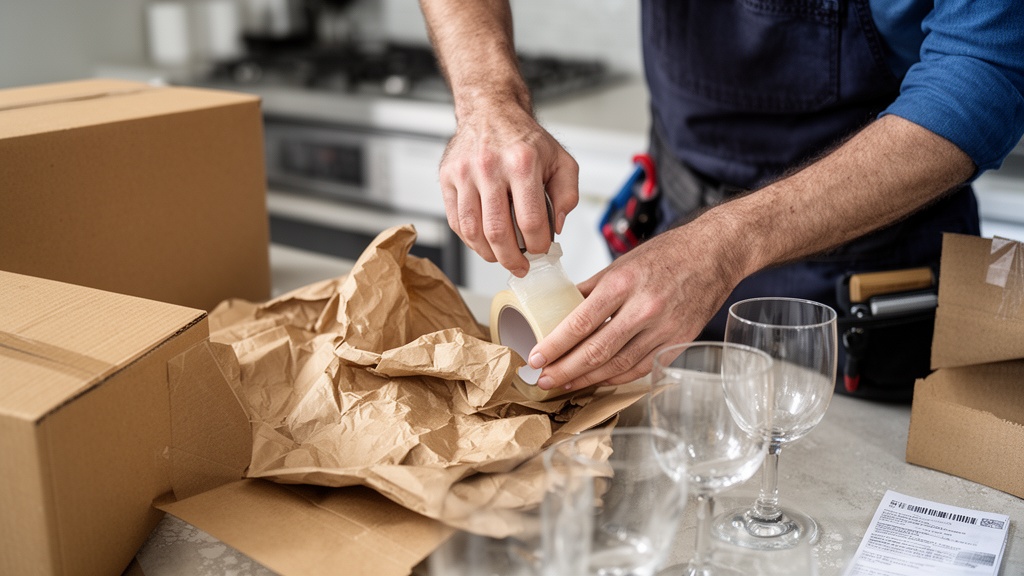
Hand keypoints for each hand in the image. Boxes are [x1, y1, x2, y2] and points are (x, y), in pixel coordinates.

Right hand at [439, 101, 578, 275]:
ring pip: (472, 230)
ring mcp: (465, 173)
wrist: (490, 110)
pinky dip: (470, 239)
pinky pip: (456, 220)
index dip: (537, 245)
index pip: (530, 221)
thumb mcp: (561, 160)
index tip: (540, 249)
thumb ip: (567, 194)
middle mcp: (491, 167)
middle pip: (498, 231)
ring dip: (488, 253)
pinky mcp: (448, 177)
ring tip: (500, 258)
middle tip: (520, 266)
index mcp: (523, 163)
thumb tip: (556, 227)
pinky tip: (483, 242)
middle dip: (511, 258)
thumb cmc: (524, 138)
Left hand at [526, 220, 744, 389]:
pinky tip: (598, 380)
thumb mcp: (622, 262)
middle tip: (544, 379)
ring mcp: (664, 329)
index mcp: (623, 283)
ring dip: (587, 378)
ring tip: (564, 384)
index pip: (580, 323)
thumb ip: (591, 289)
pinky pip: (641, 368)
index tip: (537, 358)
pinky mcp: (678, 342)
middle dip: (565, 370)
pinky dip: (616, 378)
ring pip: (618, 365)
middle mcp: (643, 308)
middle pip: (597, 350)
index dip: (555, 345)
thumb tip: (561, 310)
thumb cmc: (669, 254)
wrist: (716, 253)